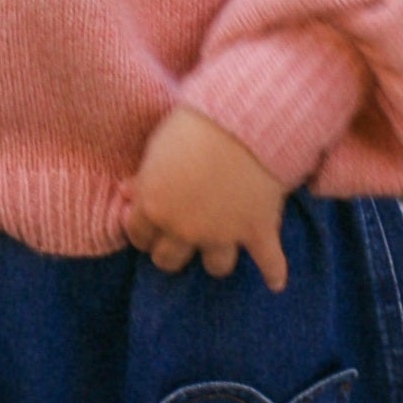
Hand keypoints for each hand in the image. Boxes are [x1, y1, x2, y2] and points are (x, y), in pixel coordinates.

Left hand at [124, 107, 290, 291]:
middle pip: (169, 259)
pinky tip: (276, 281)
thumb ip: (144, 177)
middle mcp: (184, 228)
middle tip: (179, 239)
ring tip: (219, 249)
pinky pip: (269, 263)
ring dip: (217, 258)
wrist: (243, 121)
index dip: (143, 231)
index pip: (138, 235)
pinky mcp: (257, 232)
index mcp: (154, 205)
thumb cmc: (194, 125)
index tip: (149, 227)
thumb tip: (127, 192)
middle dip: (172, 251)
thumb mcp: (158, 147)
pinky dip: (275, 272)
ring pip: (215, 266)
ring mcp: (222, 234)